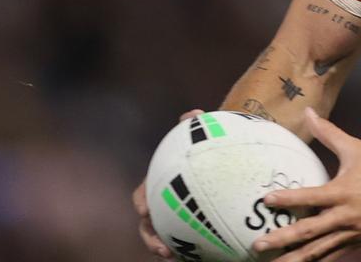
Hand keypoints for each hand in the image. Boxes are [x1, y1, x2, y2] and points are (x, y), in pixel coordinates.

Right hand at [134, 109, 204, 257]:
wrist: (218, 164)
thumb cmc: (204, 150)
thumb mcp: (201, 137)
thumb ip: (196, 126)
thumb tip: (194, 113)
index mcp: (158, 186)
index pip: (142, 196)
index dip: (141, 203)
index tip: (145, 210)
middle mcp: (162, 206)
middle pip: (148, 227)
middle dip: (151, 239)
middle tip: (164, 249)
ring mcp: (174, 220)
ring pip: (164, 240)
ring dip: (166, 250)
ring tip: (177, 259)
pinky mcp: (190, 230)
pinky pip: (187, 244)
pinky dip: (191, 252)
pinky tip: (207, 257)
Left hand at [253, 109, 360, 260]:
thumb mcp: (357, 150)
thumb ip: (329, 133)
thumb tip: (308, 113)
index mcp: (343, 192)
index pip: (310, 196)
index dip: (288, 199)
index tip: (266, 201)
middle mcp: (344, 216)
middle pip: (309, 231)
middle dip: (282, 239)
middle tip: (258, 245)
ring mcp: (350, 233)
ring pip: (317, 250)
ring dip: (294, 258)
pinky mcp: (356, 244)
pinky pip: (331, 257)